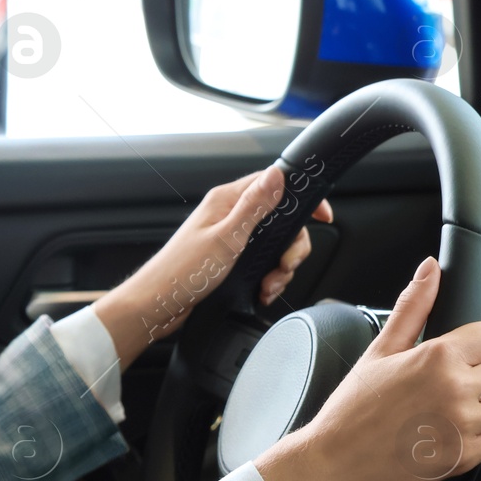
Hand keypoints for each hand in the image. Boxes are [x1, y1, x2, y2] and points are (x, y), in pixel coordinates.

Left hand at [93, 164, 333, 368]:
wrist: (157, 305)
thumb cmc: (182, 272)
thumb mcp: (226, 237)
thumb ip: (254, 206)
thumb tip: (278, 175)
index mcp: (227, 201)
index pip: (274, 185)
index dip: (302, 199)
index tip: (322, 216)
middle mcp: (229, 216)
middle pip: (282, 221)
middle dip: (291, 247)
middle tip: (284, 265)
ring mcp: (231, 239)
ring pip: (275, 246)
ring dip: (280, 269)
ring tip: (268, 285)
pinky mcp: (230, 261)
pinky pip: (262, 264)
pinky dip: (268, 279)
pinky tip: (261, 291)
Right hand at [253, 256, 480, 480]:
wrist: (336, 462)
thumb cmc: (353, 409)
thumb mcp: (380, 351)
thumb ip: (412, 307)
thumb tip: (429, 269)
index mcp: (438, 357)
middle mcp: (456, 389)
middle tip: (456, 388)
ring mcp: (464, 426)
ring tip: (456, 413)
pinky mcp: (467, 458)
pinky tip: (449, 436)